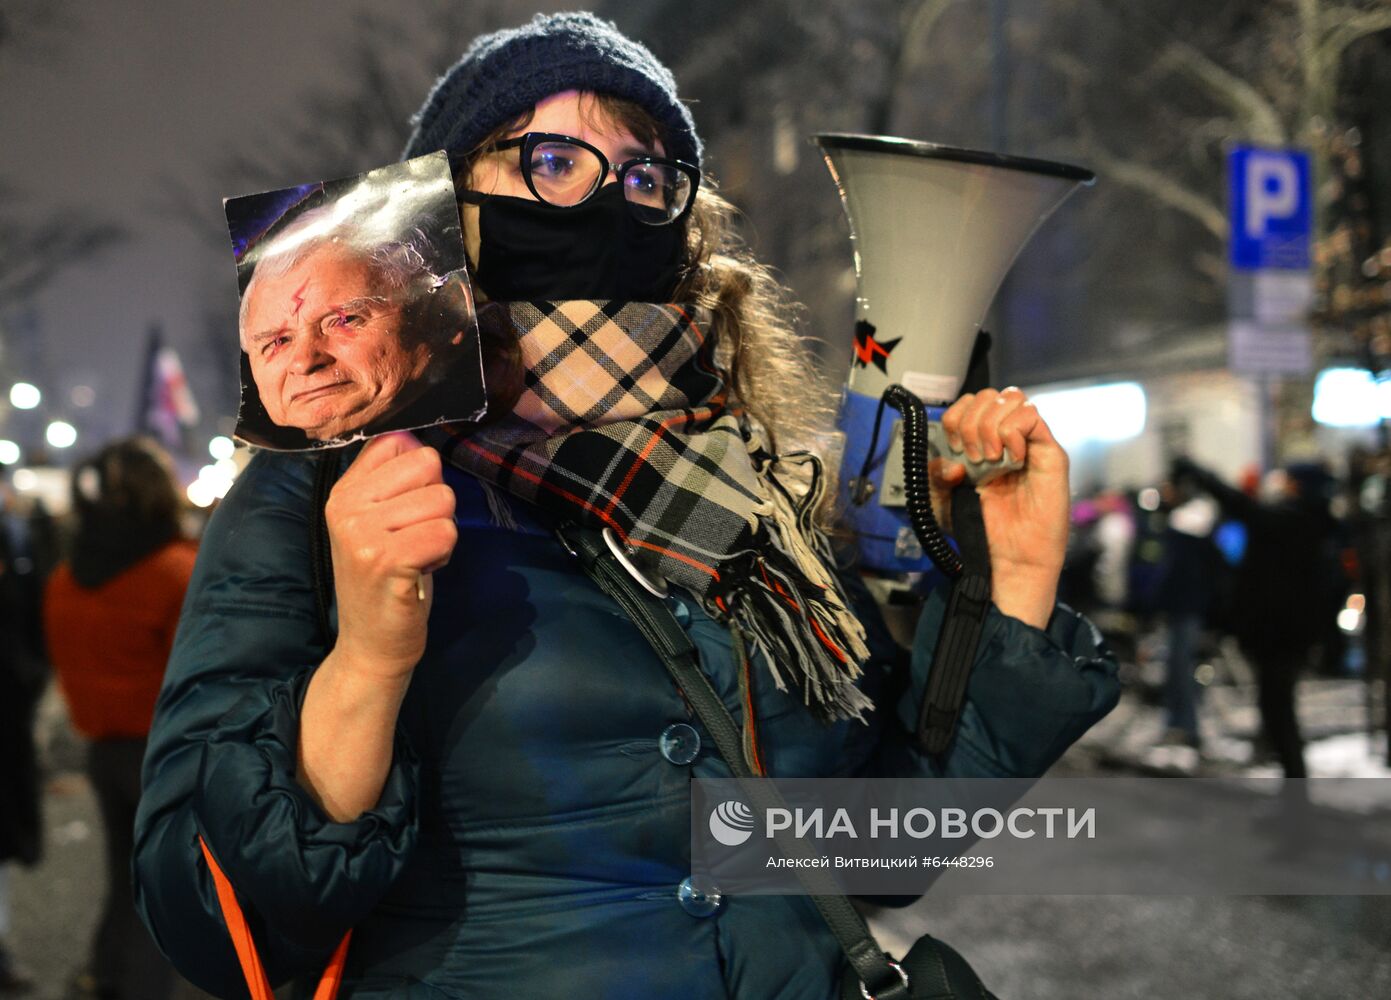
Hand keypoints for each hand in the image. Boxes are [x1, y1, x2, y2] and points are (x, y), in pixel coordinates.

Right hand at [324, 432, 456, 679]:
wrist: (371, 645)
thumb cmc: (387, 581)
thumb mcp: (380, 522)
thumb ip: (394, 480)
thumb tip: (413, 437)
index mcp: (344, 490)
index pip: (400, 442)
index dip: (421, 476)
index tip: (405, 512)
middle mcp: (345, 505)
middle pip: (429, 464)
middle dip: (436, 504)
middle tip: (413, 539)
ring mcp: (361, 531)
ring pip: (443, 499)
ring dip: (441, 532)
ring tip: (415, 558)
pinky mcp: (385, 558)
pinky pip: (445, 531)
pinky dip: (444, 553)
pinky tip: (420, 571)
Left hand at [932, 388, 1069, 627]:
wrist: (1012, 557)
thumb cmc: (984, 529)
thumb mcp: (944, 501)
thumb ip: (936, 476)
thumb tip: (950, 461)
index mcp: (982, 442)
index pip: (970, 402)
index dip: (957, 418)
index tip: (954, 449)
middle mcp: (1007, 437)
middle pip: (990, 395)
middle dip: (972, 421)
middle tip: (972, 456)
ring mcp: (1030, 442)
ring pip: (1012, 398)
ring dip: (991, 426)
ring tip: (989, 459)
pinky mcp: (1050, 453)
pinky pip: (1032, 417)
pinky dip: (1013, 433)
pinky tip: (1009, 460)